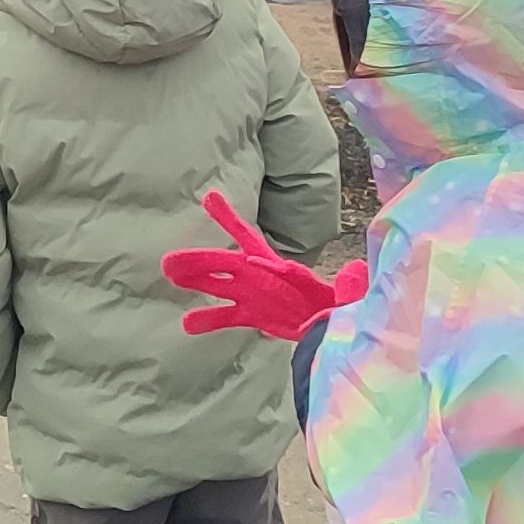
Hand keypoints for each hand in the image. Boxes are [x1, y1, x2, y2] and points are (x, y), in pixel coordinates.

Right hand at [160, 189, 366, 341]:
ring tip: (171, 277)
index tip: (210, 199)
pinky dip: (207, 320)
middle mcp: (259, 275)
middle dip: (198, 260)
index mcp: (277, 264)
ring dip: (195, 281)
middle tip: (169, 261)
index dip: (230, 221)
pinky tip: (186, 324)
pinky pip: (226, 317)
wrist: (335, 325)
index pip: (249, 238)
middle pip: (223, 263)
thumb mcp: (348, 291)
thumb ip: (350, 284)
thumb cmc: (341, 302)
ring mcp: (253, 295)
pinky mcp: (253, 316)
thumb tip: (354, 273)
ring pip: (217, 285)